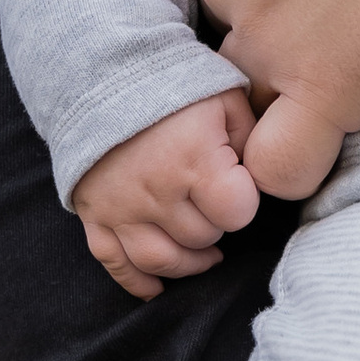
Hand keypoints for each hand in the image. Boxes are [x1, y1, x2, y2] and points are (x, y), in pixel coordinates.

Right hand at [73, 89, 258, 300]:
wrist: (102, 73)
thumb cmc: (173, 83)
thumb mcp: (225, 97)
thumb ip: (250, 138)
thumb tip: (263, 176)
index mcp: (193, 160)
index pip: (236, 212)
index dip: (242, 202)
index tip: (236, 185)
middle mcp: (157, 191)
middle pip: (201, 237)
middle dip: (216, 224)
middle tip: (214, 203)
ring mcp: (122, 208)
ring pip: (162, 261)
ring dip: (188, 262)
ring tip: (203, 250)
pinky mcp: (96, 215)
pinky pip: (115, 263)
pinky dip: (137, 282)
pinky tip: (158, 287)